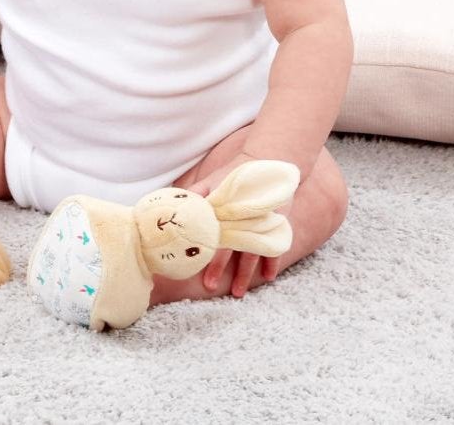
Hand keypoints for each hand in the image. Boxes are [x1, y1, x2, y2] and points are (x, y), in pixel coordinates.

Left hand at [188, 159, 292, 298]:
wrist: (266, 160)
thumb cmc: (235, 174)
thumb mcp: (214, 179)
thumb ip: (197, 192)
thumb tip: (177, 201)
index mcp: (225, 210)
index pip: (214, 236)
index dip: (206, 255)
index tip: (197, 269)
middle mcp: (242, 220)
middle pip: (230, 248)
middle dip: (220, 268)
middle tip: (210, 287)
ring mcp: (261, 224)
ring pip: (252, 253)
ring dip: (245, 274)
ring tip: (238, 292)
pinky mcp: (276, 224)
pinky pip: (275, 247)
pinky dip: (272, 262)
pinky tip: (268, 277)